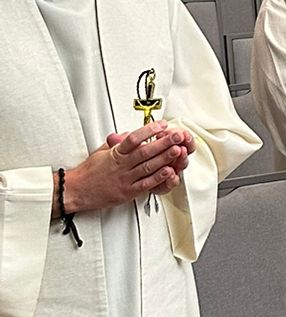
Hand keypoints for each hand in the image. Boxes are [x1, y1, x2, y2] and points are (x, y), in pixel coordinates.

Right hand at [63, 125, 192, 213]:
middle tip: (177, 135)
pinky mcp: (128, 192)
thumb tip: (129, 134)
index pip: (134, 138)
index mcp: (116, 153)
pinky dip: (158, 178)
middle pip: (145, 151)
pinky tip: (169, 172)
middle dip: (163, 142)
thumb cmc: (89, 172)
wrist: (76, 190)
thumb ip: (118, 143)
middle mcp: (122, 165)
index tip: (161, 124)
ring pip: (148, 167)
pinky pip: (146, 184)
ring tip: (177, 150)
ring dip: (165, 158)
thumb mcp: (101, 152)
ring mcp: (125, 178)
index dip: (149, 130)